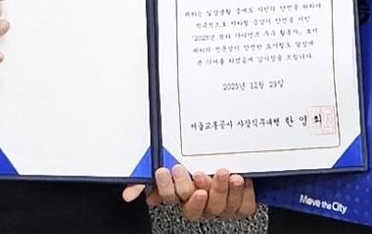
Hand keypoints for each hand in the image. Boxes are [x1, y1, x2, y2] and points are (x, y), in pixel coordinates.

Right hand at [122, 165, 255, 219]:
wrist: (237, 164)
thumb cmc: (202, 164)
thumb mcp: (175, 167)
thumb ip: (149, 180)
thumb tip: (128, 194)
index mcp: (184, 196)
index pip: (171, 198)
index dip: (169, 188)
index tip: (167, 171)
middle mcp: (202, 204)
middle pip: (194, 205)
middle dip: (196, 188)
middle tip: (197, 172)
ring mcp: (221, 207)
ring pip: (220, 206)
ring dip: (221, 190)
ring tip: (224, 173)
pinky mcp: (241, 206)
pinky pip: (243, 205)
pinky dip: (243, 193)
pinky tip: (241, 179)